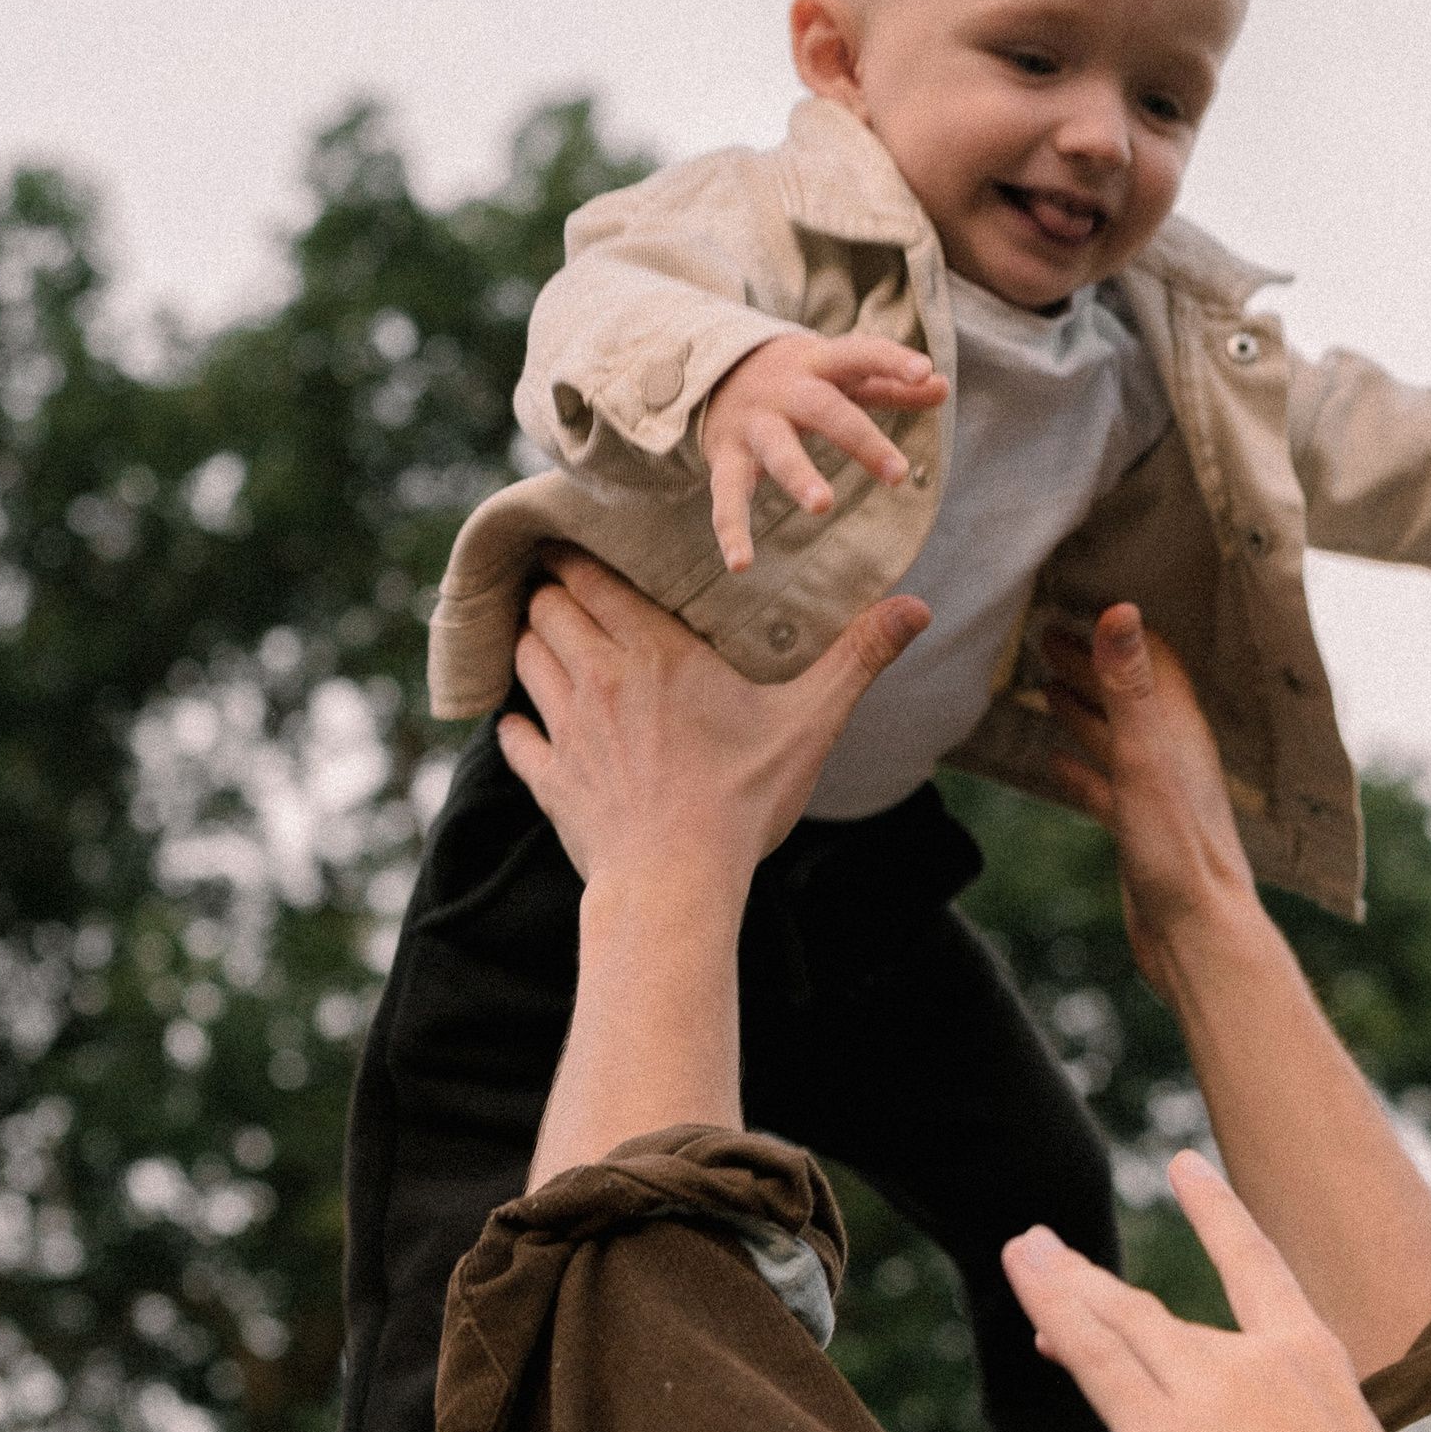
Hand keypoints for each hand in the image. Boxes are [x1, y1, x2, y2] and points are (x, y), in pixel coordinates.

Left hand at [497, 551, 927, 897]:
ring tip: (552, 644)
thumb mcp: (810, 725)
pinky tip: (531, 726)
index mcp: (654, 651)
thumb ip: (857, 659)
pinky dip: (516, 724)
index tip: (581, 546)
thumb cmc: (742, 801)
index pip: (590, 576)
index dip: (576, 555)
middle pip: (546, 608)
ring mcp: (566, 730)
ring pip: (523, 659)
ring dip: (533, 646)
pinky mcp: (549, 780)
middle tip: (568, 591)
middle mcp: (598, 678)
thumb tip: (917, 607)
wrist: (675, 885)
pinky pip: (512, 735)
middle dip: (552, 594)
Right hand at [700, 332, 949, 572]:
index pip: (860, 354)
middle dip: (861, 439)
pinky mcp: (727, 458)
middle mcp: (785, 391)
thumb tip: (943, 386)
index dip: (891, 360)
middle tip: (899, 474)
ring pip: (777, 450)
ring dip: (799, 474)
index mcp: (819, 365)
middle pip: (825, 409)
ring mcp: (754, 425)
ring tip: (823, 504)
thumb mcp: (838, 372)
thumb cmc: (796, 377)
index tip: (924, 371)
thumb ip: (888, 384)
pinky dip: (732, 530)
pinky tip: (741, 565)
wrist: (711, 369)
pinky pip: (728, 496)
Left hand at [1003, 1150, 1430, 1431]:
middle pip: (1154, 1312)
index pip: (1256, 1268)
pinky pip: (1095, 1357)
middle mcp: (1257, 1358)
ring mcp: (1208, 1391)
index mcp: (1314, 1360)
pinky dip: (1053, 1308)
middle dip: (1094, 1283)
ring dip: (1061, 1285)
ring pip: (1115, 1323)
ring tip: (1024, 1252)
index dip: (1218, 1213)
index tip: (1185, 1167)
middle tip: (1047, 1252)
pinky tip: (1024, 1274)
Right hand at [1037, 604, 1257, 999]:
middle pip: (1128, 693)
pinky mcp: (1140, 831)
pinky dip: (1080, 766)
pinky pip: (1106, 787)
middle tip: (1042, 634)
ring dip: (1082, 708)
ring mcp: (1156, 794)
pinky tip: (1054, 761)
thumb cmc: (1179, 852)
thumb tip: (1121, 611)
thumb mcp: (1145, 759)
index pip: (1151, 658)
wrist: (1195, 936)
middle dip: (1090, 661)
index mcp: (1179, 730)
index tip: (1077, 601)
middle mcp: (1172, 755)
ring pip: (1115, 737)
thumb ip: (1130, 686)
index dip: (1117, 629)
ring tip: (1043, 683)